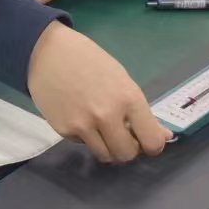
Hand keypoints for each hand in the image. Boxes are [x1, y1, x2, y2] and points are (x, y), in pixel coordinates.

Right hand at [26, 24, 170, 163]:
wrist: (47, 52)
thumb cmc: (89, 60)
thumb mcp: (121, 79)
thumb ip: (141, 111)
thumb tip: (162, 136)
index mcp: (128, 98)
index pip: (151, 141)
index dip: (153, 146)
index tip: (148, 142)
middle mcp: (107, 115)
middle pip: (127, 155)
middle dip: (129, 149)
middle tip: (123, 136)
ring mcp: (83, 125)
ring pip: (105, 156)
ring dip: (108, 147)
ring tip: (102, 130)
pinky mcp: (63, 130)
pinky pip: (83, 144)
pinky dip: (86, 137)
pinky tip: (80, 117)